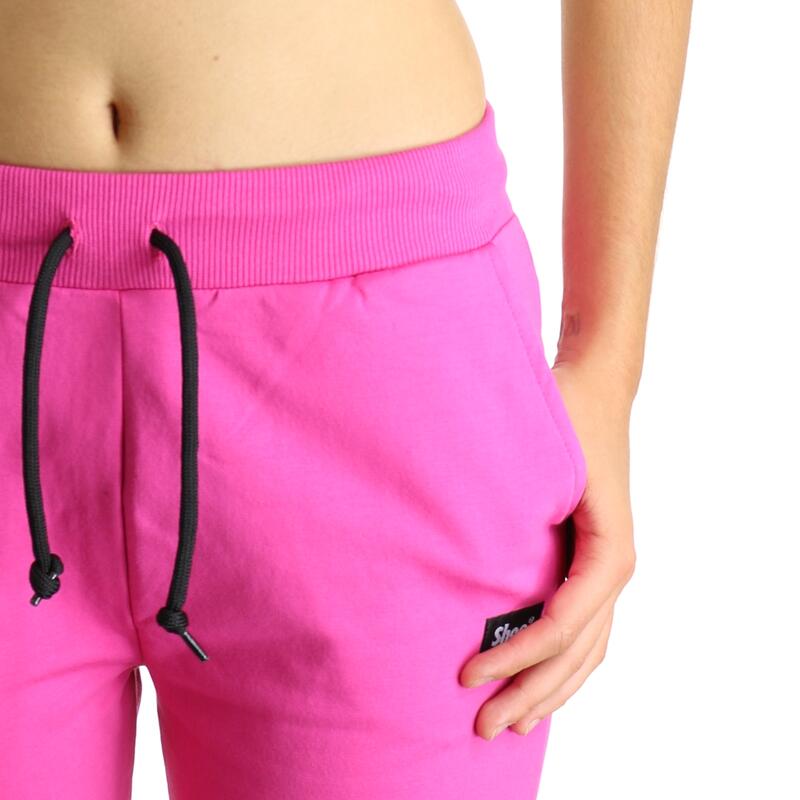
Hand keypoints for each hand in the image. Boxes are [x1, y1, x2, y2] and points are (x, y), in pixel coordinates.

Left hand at [458, 359, 636, 739]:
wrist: (596, 387)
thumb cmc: (568, 414)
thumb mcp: (544, 456)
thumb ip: (516, 509)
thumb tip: (466, 560)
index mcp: (608, 551)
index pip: (562, 625)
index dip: (515, 656)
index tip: (466, 672)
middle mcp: (613, 568)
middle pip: (577, 653)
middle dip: (531, 694)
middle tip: (482, 727)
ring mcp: (606, 570)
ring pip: (586, 652)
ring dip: (549, 690)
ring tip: (509, 722)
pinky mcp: (591, 564)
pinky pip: (584, 629)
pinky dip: (562, 665)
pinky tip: (534, 683)